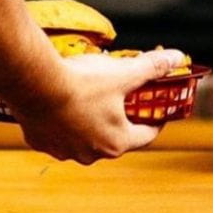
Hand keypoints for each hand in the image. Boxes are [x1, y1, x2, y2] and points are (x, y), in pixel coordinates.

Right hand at [11, 48, 186, 164]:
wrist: (35, 84)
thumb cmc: (81, 83)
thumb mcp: (122, 72)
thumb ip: (151, 67)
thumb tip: (176, 58)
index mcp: (116, 141)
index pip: (146, 135)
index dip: (154, 121)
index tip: (155, 110)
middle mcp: (91, 154)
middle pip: (113, 137)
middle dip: (118, 118)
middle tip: (118, 97)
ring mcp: (64, 150)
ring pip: (82, 137)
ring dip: (87, 122)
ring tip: (85, 97)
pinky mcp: (41, 142)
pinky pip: (55, 133)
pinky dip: (60, 121)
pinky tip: (57, 103)